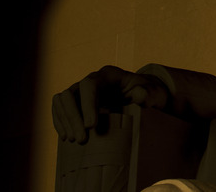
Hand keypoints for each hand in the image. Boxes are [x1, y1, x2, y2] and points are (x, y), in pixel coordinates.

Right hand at [52, 65, 168, 143]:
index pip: (90, 85)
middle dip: (73, 117)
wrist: (145, 96)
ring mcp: (82, 91)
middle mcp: (92, 80)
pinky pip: (60, 108)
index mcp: (109, 75)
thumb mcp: (155, 93)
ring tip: (74, 140)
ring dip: (65, 120)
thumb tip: (138, 95)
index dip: (87, 104)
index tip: (91, 126)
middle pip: (71, 93)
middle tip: (82, 139)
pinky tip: (66, 137)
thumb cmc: (150, 93)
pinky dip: (60, 122)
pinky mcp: (77, 102)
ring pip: (62, 100)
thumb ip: (148, 94)